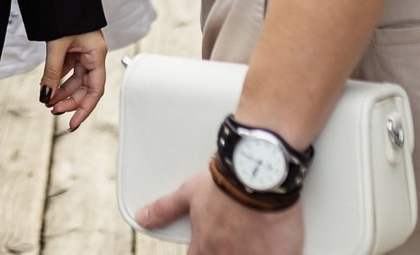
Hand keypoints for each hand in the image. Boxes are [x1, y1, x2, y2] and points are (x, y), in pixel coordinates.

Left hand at [40, 29, 105, 130]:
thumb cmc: (65, 12)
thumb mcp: (57, 45)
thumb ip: (52, 72)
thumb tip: (46, 95)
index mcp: (96, 54)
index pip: (95, 89)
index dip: (85, 108)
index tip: (73, 123)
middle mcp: (92, 54)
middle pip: (85, 87)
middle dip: (69, 100)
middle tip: (53, 110)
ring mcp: (83, 51)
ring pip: (75, 79)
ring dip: (62, 91)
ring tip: (47, 101)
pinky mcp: (73, 48)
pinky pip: (68, 69)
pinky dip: (58, 79)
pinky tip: (48, 87)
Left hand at [136, 168, 303, 252]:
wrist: (257, 172)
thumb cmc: (223, 181)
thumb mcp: (188, 193)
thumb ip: (164, 210)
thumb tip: (142, 218)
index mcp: (205, 246)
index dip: (200, 254)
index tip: (206, 248)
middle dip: (226, 251)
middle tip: (234, 237)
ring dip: (247, 251)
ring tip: (251, 239)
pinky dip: (277, 253)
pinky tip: (275, 246)